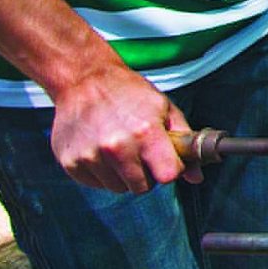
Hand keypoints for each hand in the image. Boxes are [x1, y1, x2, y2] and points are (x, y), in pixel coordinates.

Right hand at [48, 66, 195, 192]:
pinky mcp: (70, 163)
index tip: (166, 160)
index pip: (167, 176)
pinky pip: (96, 184)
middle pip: (142, 187)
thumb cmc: (129, 93)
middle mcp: (117, 147)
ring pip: (118, 188)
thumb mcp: (164, 108)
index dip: (170, 169)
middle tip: (140, 151)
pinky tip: (100, 149)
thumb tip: (197, 177)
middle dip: (146, 173)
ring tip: (119, 147)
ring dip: (122, 174)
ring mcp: (91, 156)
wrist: (84, 80)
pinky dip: (101, 172)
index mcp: (145, 133)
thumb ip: (183, 141)